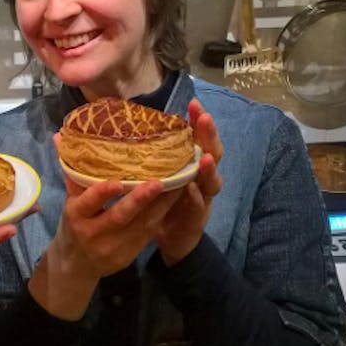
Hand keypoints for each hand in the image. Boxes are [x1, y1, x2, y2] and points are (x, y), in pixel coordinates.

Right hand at [55, 170, 180, 279]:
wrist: (77, 265)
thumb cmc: (74, 225)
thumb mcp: (70, 201)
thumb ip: (71, 170)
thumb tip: (60, 135)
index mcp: (76, 216)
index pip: (88, 203)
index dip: (101, 194)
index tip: (116, 182)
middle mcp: (94, 234)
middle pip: (119, 216)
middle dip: (139, 200)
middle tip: (158, 182)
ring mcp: (114, 248)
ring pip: (141, 224)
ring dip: (161, 204)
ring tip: (178, 183)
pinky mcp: (129, 255)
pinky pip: (149, 232)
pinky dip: (162, 214)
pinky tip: (175, 198)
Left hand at [156, 100, 223, 265]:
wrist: (172, 241)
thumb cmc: (164, 203)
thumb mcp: (160, 176)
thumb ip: (154, 157)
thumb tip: (133, 128)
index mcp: (192, 165)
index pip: (199, 139)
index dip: (199, 122)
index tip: (193, 103)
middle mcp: (203, 179)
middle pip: (212, 153)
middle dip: (209, 136)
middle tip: (205, 119)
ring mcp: (204, 199)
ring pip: (212, 180)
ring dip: (208, 168)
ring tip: (203, 156)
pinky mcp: (198, 220)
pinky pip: (198, 207)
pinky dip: (196, 198)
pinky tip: (191, 189)